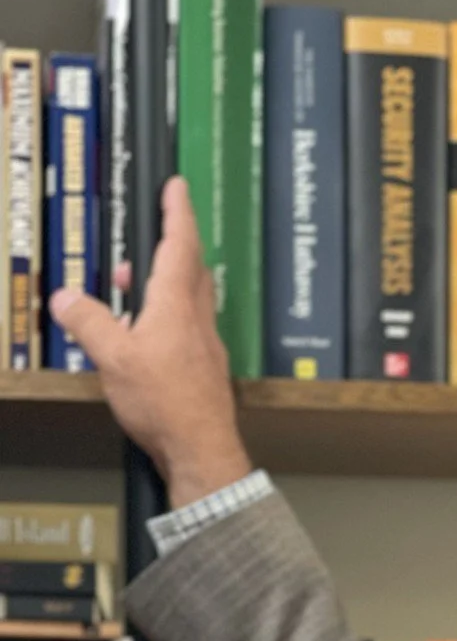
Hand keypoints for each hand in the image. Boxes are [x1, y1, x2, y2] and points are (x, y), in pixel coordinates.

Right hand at [48, 175, 251, 508]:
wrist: (202, 454)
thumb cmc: (166, 404)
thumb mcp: (114, 358)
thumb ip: (89, 322)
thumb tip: (65, 298)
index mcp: (178, 306)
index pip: (180, 245)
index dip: (177, 212)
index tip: (176, 186)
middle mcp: (198, 322)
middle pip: (190, 271)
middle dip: (167, 250)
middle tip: (141, 248)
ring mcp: (206, 348)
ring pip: (189, 303)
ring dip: (163, 290)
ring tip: (130, 297)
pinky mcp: (205, 374)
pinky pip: (187, 334)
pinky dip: (167, 324)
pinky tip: (146, 342)